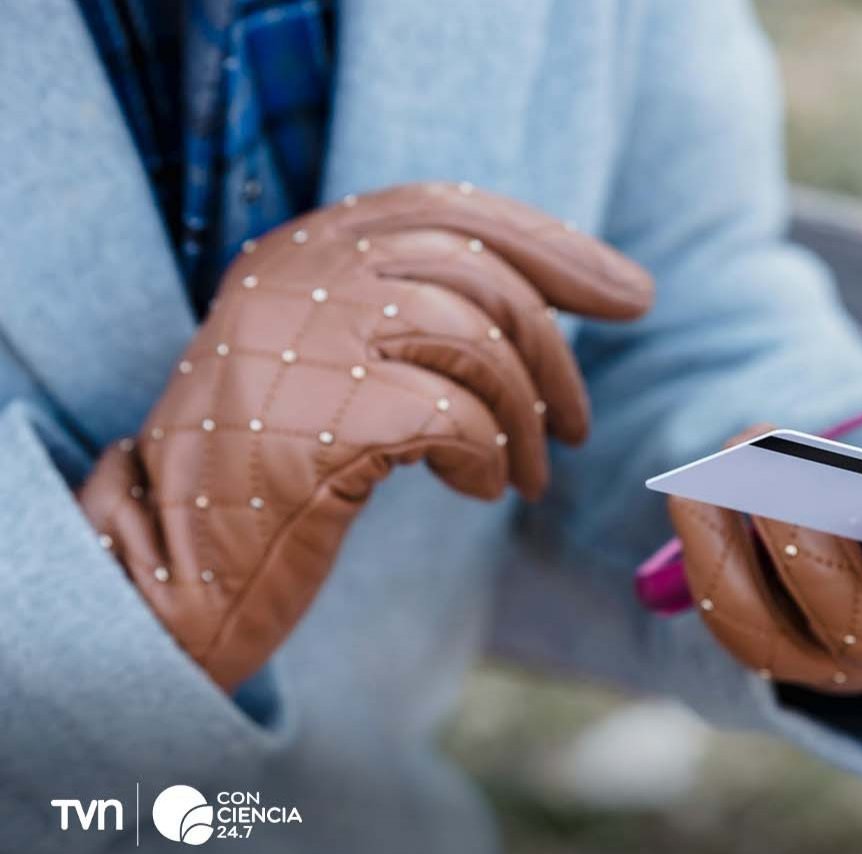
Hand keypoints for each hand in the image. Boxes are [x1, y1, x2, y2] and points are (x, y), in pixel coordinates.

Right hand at [78, 183, 652, 690]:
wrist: (172, 575)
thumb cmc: (271, 477)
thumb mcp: (334, 368)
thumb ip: (413, 316)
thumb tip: (559, 300)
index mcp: (299, 250)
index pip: (448, 211)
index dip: (554, 248)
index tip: (630, 295)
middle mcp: (294, 273)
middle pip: (477, 268)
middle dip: (557, 350)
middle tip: (582, 426)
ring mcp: (300, 337)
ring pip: (476, 337)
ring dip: (527, 418)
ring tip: (528, 478)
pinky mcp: (318, 417)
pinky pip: (456, 415)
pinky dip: (489, 457)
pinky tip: (477, 489)